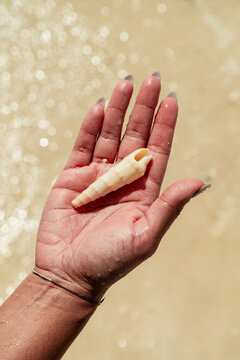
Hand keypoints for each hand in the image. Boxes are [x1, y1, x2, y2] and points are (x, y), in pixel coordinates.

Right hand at [35, 74, 203, 301]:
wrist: (71, 274)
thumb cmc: (111, 260)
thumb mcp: (146, 235)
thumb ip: (170, 206)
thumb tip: (200, 182)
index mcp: (144, 191)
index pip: (157, 150)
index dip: (165, 125)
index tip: (172, 99)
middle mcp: (123, 179)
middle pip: (135, 135)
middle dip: (144, 108)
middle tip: (152, 80)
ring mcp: (97, 175)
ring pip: (109, 135)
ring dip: (118, 110)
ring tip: (126, 84)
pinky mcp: (72, 177)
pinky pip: (83, 146)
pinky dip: (90, 127)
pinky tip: (99, 107)